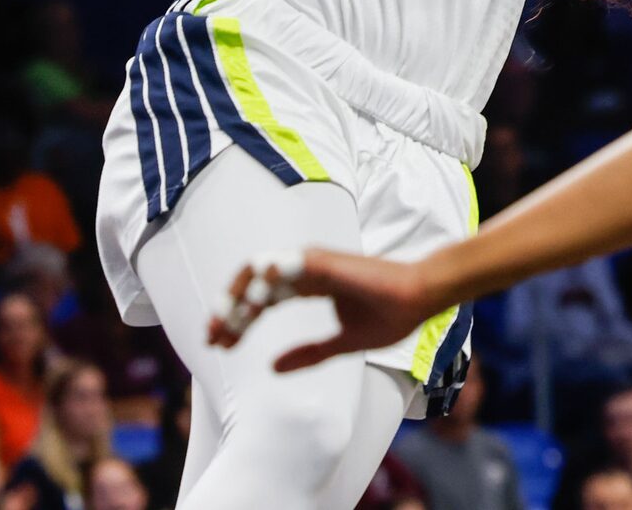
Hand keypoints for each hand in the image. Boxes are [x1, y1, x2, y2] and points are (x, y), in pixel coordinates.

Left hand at [210, 248, 440, 372]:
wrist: (421, 299)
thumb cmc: (390, 316)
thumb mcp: (342, 344)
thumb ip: (308, 354)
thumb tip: (271, 368)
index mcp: (309, 285)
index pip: (262, 298)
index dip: (238, 320)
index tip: (219, 344)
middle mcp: (305, 269)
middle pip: (253, 284)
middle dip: (228, 309)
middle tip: (210, 337)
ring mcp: (313, 262)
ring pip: (260, 271)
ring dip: (238, 297)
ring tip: (223, 326)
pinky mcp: (324, 261)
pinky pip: (284, 266)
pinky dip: (264, 282)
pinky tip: (250, 305)